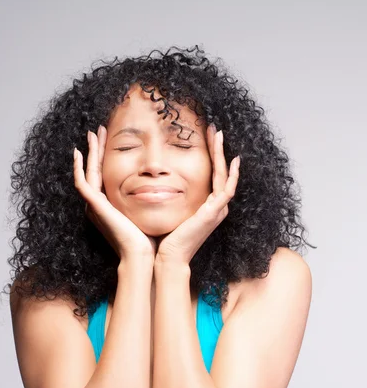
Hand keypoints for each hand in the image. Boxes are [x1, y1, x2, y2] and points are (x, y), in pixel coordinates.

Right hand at [74, 126, 156, 262]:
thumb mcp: (146, 212)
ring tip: (92, 134)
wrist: (142, 255)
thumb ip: (148, 199)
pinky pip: (82, 183)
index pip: (104, 176)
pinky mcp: (96, 207)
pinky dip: (78, 168)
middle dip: (96, 150)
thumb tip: (163, 187)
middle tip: (98, 131)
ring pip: (88, 173)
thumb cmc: (148, 239)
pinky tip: (79, 153)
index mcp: (108, 207)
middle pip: (94, 171)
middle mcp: (98, 205)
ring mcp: (95, 206)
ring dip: (89, 153)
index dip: (105, 157)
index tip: (110, 140)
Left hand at [155, 124, 239, 265]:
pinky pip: (227, 189)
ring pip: (226, 176)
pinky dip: (231, 174)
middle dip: (219, 150)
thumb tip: (157, 183)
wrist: (167, 258)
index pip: (214, 176)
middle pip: (222, 172)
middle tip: (215, 129)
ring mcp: (216, 210)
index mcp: (207, 208)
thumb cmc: (165, 239)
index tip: (207, 138)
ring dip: (223, 154)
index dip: (213, 156)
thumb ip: (170, 197)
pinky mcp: (213, 213)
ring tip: (218, 135)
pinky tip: (231, 159)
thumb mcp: (171, 212)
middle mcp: (216, 208)